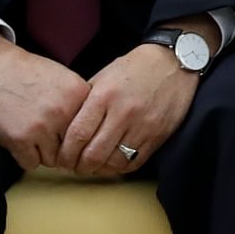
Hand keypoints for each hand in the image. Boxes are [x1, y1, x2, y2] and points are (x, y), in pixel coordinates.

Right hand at [0, 27, 89, 171]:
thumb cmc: (30, 73)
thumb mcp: (65, 79)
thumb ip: (81, 103)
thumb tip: (93, 132)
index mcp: (78, 95)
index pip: (91, 130)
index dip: (82, 136)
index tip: (74, 139)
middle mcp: (63, 112)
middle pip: (74, 149)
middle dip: (64, 148)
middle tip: (52, 142)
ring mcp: (41, 127)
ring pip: (52, 160)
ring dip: (45, 154)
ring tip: (36, 139)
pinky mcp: (19, 139)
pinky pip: (31, 164)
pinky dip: (27, 157)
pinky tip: (23, 142)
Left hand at [56, 23, 210, 174]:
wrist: (173, 63)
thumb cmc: (134, 68)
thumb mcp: (103, 77)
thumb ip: (85, 102)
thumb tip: (65, 129)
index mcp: (104, 95)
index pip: (77, 134)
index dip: (65, 153)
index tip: (61, 158)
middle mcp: (123, 112)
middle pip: (93, 154)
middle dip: (78, 166)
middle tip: (74, 166)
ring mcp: (143, 125)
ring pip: (113, 163)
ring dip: (98, 170)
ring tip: (92, 166)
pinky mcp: (158, 135)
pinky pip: (134, 163)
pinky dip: (119, 168)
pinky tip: (112, 163)